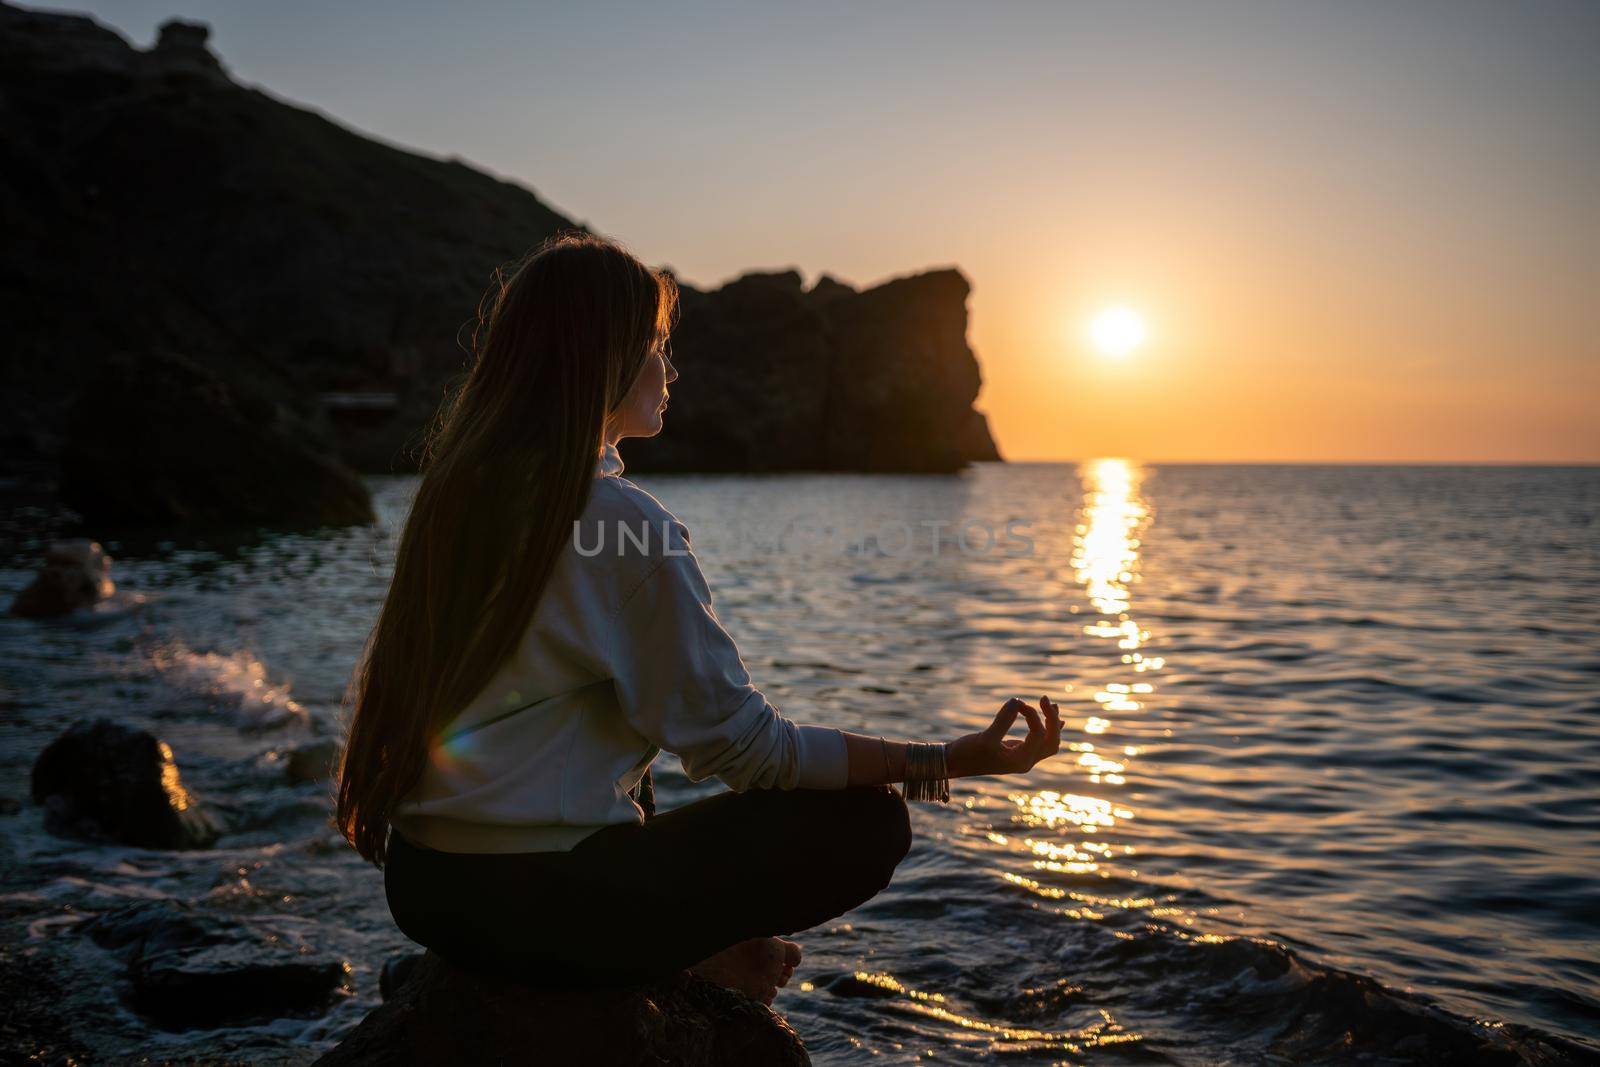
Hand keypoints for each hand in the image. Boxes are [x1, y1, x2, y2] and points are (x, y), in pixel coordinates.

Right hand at [946, 696, 1061, 777]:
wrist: (953, 763)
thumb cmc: (967, 753)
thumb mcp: (985, 737)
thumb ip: (1003, 720)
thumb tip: (1017, 700)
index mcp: (1021, 761)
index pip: (1039, 735)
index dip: (1033, 715)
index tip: (1018, 703)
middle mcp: (1026, 762)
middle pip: (1052, 741)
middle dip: (1052, 720)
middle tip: (1045, 699)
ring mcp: (1023, 758)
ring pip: (1049, 743)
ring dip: (1053, 724)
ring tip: (1053, 705)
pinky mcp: (1017, 752)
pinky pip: (1040, 743)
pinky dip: (1048, 729)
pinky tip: (1055, 719)